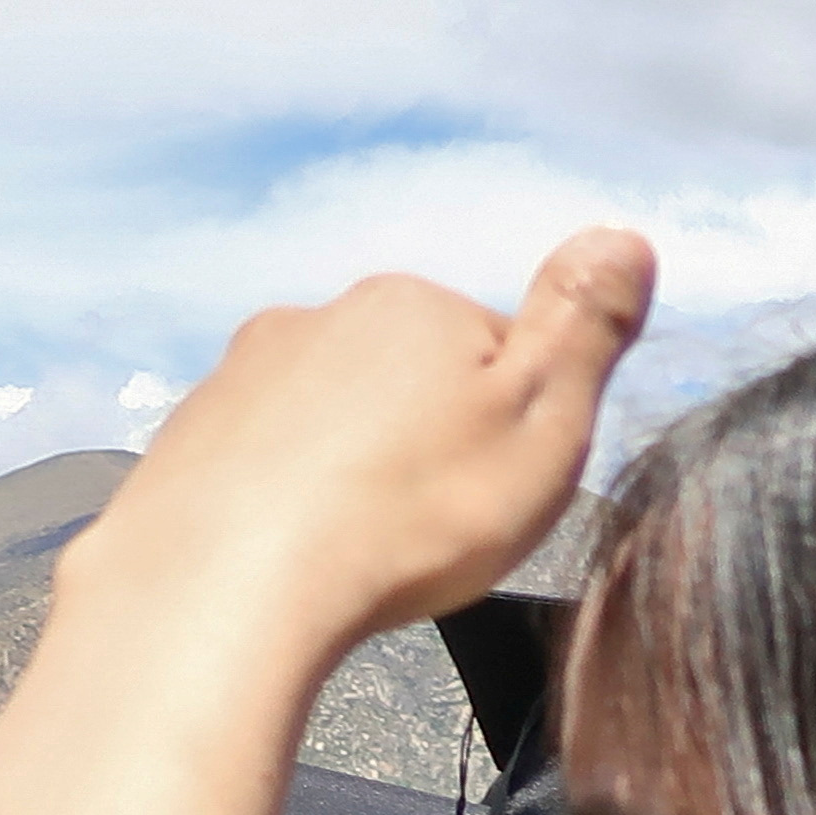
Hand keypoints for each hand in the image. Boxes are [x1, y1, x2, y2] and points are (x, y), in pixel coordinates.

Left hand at [64, 229, 655, 666]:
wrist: (231, 581)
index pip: (500, 348)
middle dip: (433, 435)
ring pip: (335, 411)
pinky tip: (301, 548)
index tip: (509, 487)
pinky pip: (266, 451)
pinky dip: (291, 490)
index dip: (519, 421)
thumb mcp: (543, 422)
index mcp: (419, 306)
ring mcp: (245, 367)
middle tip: (444, 523)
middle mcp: (324, 313)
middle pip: (411, 374)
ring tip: (371, 543)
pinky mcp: (190, 428)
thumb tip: (625, 234)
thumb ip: (584, 326)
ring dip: (359, 461)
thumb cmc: (416, 509)